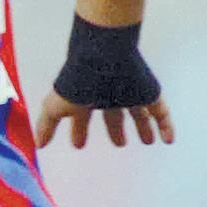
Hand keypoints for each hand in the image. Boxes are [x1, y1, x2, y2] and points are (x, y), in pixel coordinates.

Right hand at [34, 90, 172, 149]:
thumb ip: (46, 126)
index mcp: (87, 98)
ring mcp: (131, 94)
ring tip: (148, 142)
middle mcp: (109, 95)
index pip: (83, 118)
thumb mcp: (55, 108)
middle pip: (114, 116)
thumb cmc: (76, 83)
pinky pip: (161, 112)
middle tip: (120, 144)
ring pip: (139, 114)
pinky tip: (169, 140)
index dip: (80, 131)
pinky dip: (166, 126)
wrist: (101, 60)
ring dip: (144, 129)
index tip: (79, 145)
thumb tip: (38, 145)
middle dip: (116, 130)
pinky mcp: (149, 93)